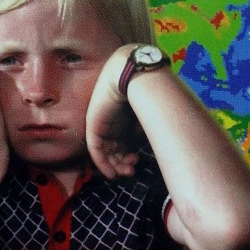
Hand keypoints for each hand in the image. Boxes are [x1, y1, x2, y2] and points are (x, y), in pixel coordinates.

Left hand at [85, 46, 140, 178]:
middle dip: (123, 163)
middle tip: (132, 171)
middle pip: (113, 150)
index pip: (121, 143)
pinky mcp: (93, 126)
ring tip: (128, 171)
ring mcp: (101, 125)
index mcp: (122, 121)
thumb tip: (156, 147)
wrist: (130, 76)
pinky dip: (103, 164)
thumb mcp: (145, 116)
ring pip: (105, 153)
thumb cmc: (144, 91)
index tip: (138, 164)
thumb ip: (145, 131)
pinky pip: (95, 150)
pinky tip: (113, 173)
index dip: (128, 157)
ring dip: (116, 165)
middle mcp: (110, 124)